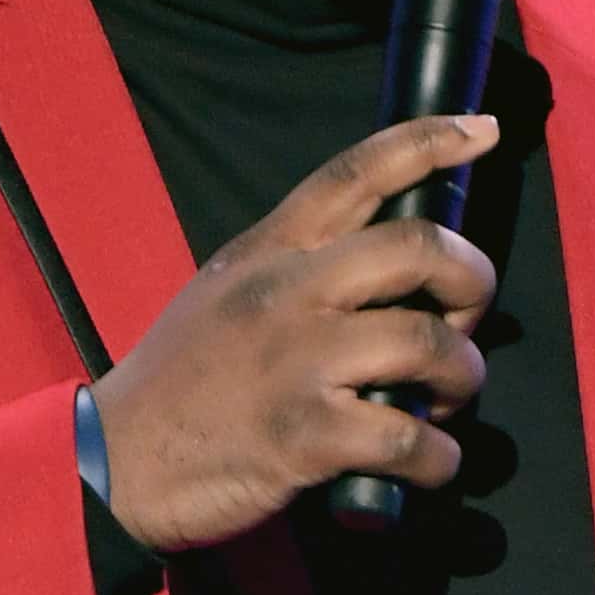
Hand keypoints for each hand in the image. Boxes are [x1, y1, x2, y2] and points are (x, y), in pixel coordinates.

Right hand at [91, 112, 500, 553]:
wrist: (112, 463)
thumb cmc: (179, 383)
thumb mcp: (223, 293)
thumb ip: (296, 268)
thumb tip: (382, 268)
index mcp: (269, 251)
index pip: (354, 172)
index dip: (428, 141)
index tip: (482, 131)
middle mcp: (287, 292)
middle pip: (417, 249)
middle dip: (472, 281)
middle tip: (466, 321)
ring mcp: (297, 362)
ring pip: (427, 343)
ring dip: (462, 378)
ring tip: (446, 402)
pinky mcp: (305, 435)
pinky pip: (408, 438)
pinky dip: (439, 458)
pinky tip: (429, 464)